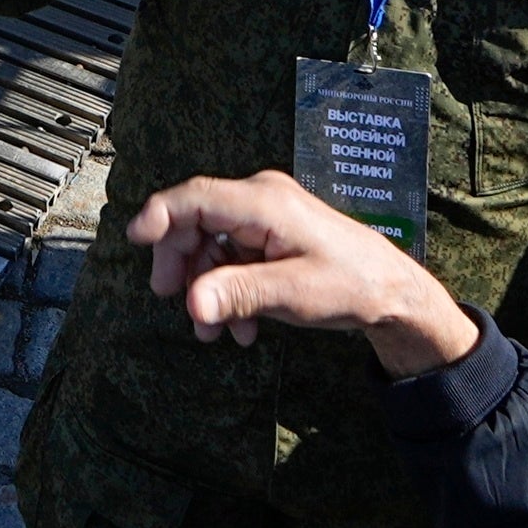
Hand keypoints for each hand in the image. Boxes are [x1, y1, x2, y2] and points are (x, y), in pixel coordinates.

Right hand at [132, 171, 479, 372]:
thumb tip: (193, 302)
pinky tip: (241, 327)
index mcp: (264, 202)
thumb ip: (238, 294)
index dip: (160, 215)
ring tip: (213, 331)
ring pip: (211, 245)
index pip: (196, 197)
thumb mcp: (291, 293)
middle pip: (195, 221)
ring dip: (206, 287)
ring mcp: (266, 218)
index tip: (135, 239)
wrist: (391, 293)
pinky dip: (228, 290)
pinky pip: (232, 257)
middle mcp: (261, 201)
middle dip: (181, 264)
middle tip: (173, 301)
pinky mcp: (271, 237)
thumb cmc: (352, 284)